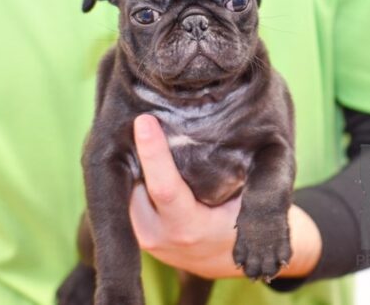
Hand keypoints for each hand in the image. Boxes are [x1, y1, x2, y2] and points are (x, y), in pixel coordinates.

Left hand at [129, 114, 321, 279]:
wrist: (224, 257)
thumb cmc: (242, 218)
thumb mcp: (245, 198)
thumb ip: (231, 172)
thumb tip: (216, 127)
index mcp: (189, 228)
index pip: (164, 187)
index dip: (153, 152)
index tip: (144, 120)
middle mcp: (159, 236)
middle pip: (134, 184)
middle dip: (133, 150)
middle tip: (137, 112)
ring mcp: (143, 238)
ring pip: (125, 189)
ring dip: (128, 161)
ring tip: (137, 130)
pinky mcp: (133, 235)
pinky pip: (124, 197)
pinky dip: (129, 174)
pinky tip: (134, 151)